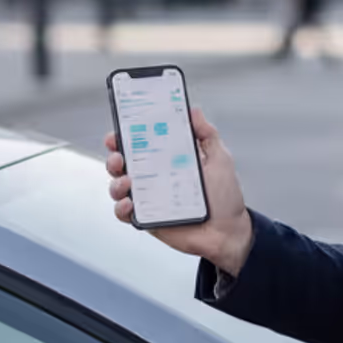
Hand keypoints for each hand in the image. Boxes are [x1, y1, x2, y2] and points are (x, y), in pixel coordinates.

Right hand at [106, 106, 254, 275]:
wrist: (229, 232)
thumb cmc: (225, 197)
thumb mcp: (219, 159)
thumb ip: (206, 134)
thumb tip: (193, 109)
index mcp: (166, 160)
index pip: (139, 143)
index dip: (125, 135)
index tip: (120, 129)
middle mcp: (153, 178)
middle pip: (122, 163)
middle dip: (114, 156)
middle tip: (119, 155)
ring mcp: (147, 199)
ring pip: (118, 186)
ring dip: (115, 181)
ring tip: (127, 180)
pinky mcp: (146, 219)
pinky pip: (124, 213)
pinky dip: (121, 207)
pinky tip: (130, 202)